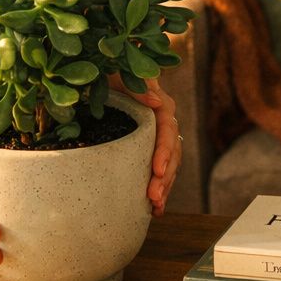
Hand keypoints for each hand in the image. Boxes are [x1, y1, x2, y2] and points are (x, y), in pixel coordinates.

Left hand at [113, 76, 181, 215]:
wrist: (108, 72)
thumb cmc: (113, 71)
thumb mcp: (121, 74)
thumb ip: (138, 86)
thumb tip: (157, 101)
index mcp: (160, 105)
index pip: (167, 131)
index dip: (164, 152)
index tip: (157, 171)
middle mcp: (165, 121)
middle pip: (172, 152)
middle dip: (165, 176)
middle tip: (154, 197)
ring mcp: (159, 136)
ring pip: (170, 164)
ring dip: (165, 186)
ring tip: (156, 207)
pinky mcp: (150, 147)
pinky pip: (162, 169)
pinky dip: (160, 187)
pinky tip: (155, 208)